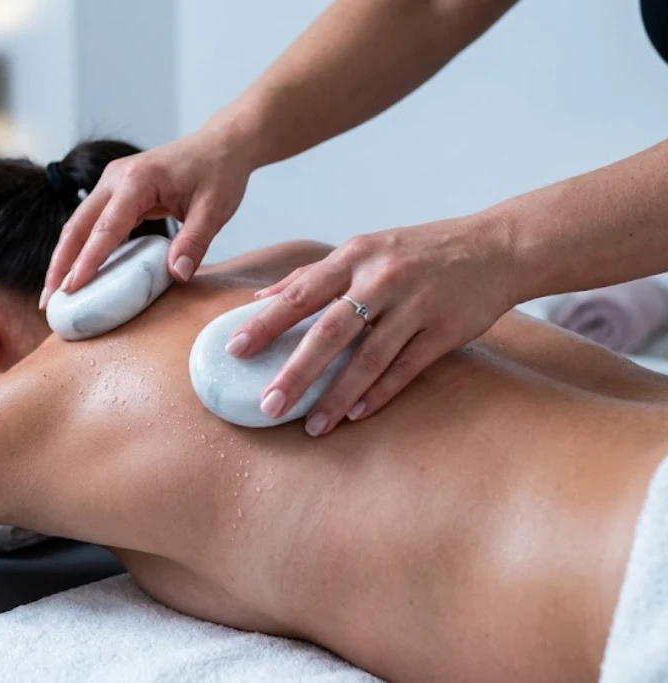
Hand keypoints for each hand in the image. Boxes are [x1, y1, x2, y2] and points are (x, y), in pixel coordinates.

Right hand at [42, 127, 253, 306]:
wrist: (221, 145)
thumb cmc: (219, 172)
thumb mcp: (214, 210)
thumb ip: (194, 242)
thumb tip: (176, 275)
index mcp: (137, 180)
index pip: (106, 227)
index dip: (88, 260)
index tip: (71, 289)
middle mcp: (116, 178)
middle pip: (77, 226)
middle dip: (60, 265)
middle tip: (49, 302)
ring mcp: (112, 184)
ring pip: (78, 225)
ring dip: (65, 259)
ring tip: (54, 295)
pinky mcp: (116, 193)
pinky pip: (93, 224)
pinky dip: (82, 250)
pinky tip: (77, 274)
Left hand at [228, 214, 517, 435]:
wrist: (497, 246)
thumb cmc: (419, 251)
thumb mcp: (365, 250)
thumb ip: (313, 275)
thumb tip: (260, 300)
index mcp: (355, 256)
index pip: (300, 293)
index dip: (266, 322)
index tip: (235, 349)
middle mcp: (382, 277)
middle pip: (330, 329)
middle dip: (295, 369)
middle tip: (268, 402)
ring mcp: (416, 304)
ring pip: (368, 356)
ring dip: (336, 394)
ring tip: (311, 425)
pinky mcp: (446, 329)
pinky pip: (406, 368)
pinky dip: (379, 393)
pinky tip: (355, 414)